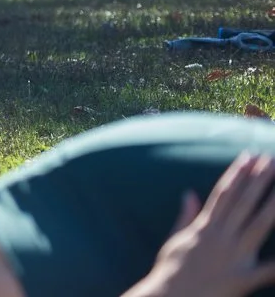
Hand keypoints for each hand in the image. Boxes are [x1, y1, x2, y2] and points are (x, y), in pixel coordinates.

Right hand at [128, 153, 274, 296]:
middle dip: (258, 180)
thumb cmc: (170, 271)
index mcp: (205, 227)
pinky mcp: (242, 278)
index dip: (237, 174)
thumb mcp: (176, 239)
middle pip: (244, 203)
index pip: (224, 193)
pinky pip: (267, 270)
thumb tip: (189, 193)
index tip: (249, 156)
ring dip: (271, 204)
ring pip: (258, 225)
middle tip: (271, 160)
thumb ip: (186, 216)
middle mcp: (221, 236)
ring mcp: (233, 256)